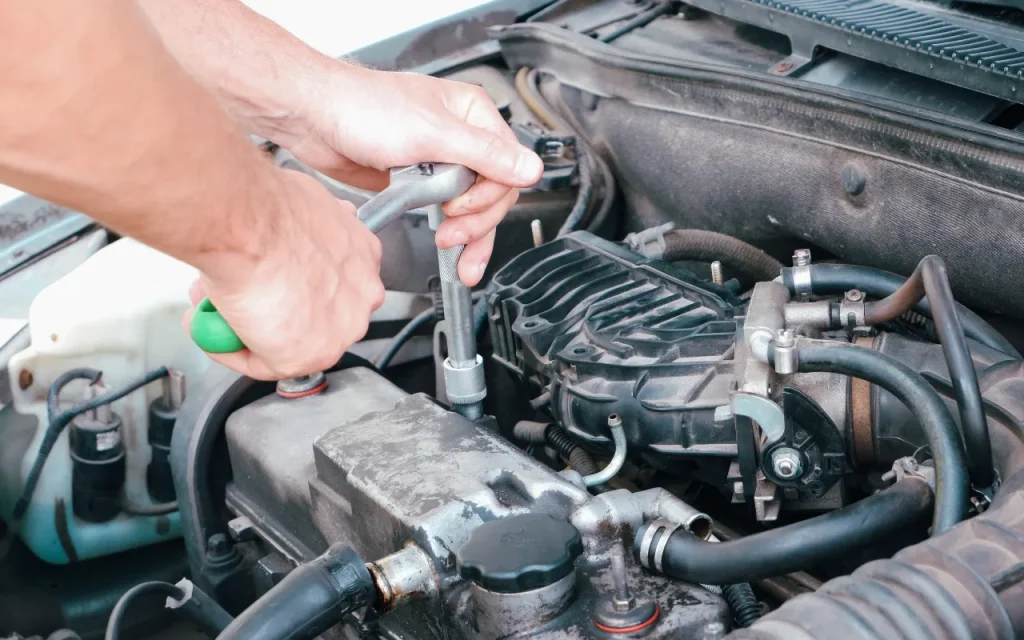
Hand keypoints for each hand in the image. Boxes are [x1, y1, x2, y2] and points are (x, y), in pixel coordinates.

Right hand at [183, 170, 384, 379]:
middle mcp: (362, 295)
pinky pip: (262, 364)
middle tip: (231, 295)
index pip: (329, 282)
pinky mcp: (306, 356)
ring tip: (215, 304)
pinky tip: (212, 321)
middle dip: (268, 308)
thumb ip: (302, 233)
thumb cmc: (267, 208)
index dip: (287, 282)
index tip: (261, 280)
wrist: (250, 223)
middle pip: (311, 313)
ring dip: (247, 328)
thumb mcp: (299, 207)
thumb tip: (285, 237)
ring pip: (288, 340)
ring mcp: (340, 330)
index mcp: (363, 255)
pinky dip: (231, 349)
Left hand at [285, 64, 542, 285]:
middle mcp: (461, 138)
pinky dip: (448, 232)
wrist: (315, 118)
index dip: (488, 197)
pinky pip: (445, 212)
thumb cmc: (362, 108)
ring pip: (471, 207)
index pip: (507, 168)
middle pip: (493, 193)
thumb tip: (530, 169)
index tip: (461, 209)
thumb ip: (484, 155)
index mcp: (473, 115)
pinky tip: (447, 248)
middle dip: (477, 221)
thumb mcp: (432, 133)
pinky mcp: (419, 181)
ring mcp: (440, 161)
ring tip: (456, 256)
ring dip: (466, 233)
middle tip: (453, 236)